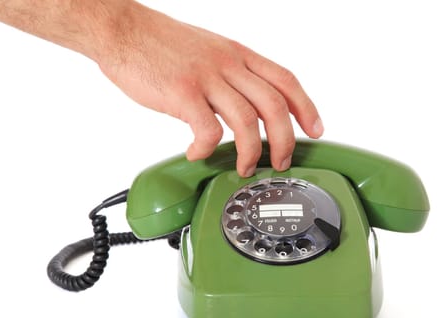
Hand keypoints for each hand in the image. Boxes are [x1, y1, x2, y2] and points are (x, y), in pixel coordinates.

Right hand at [97, 3, 322, 176]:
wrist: (124, 30)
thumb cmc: (161, 43)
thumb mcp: (209, 50)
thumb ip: (230, 76)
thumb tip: (242, 107)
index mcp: (238, 54)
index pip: (285, 80)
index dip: (306, 107)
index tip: (314, 129)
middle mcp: (228, 64)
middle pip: (274, 105)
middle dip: (285, 140)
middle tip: (282, 161)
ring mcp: (206, 78)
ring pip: (248, 121)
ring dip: (252, 152)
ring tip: (246, 167)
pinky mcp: (182, 93)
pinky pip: (208, 130)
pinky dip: (207, 149)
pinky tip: (198, 153)